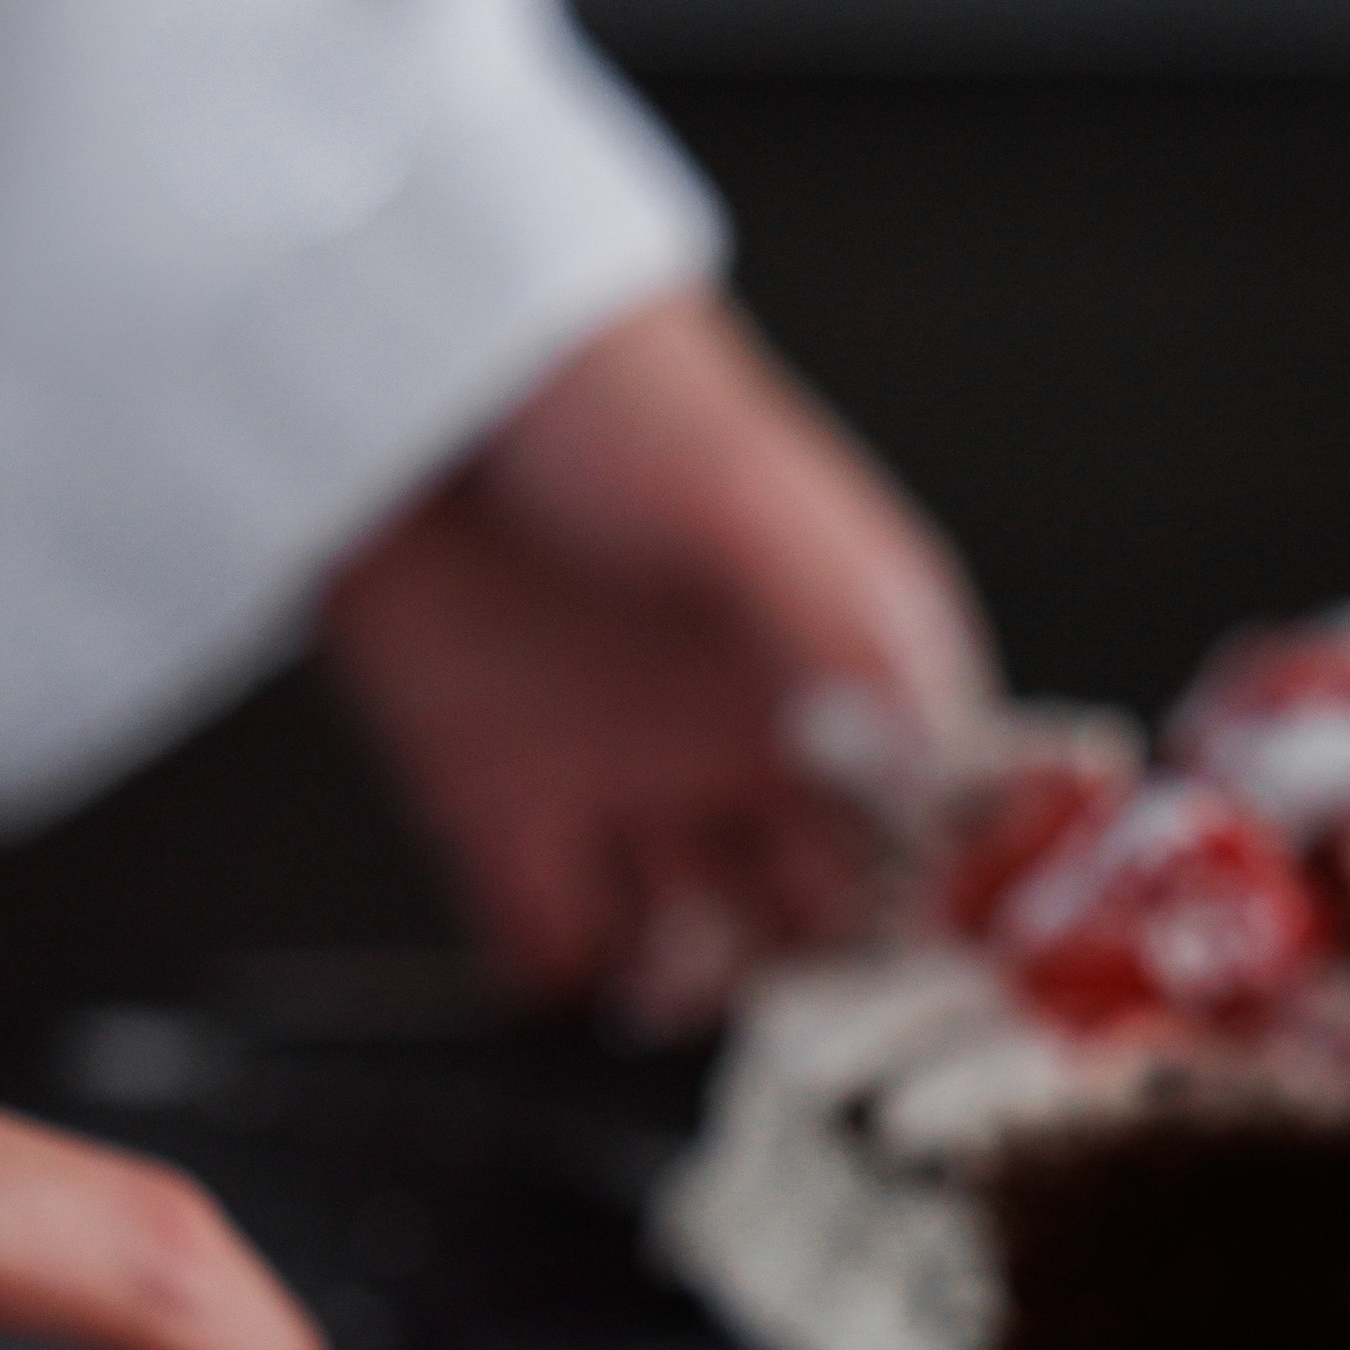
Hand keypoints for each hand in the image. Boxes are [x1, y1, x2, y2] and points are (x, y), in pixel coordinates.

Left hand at [321, 285, 995, 1024]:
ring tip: (666, 956)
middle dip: (822, 976)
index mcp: (854, 671)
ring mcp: (640, 789)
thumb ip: (837, 637)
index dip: (946, 900)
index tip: (919, 945)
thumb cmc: (597, 392)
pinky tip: (570, 957)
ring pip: (708, 958)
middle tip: (788, 984)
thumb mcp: (739, 501)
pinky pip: (558, 952)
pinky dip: (566, 982)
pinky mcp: (512, 819)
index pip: (941, 828)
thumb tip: (927, 777)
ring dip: (698, 986)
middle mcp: (761, 747)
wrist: (404, 363)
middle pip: (832, 921)